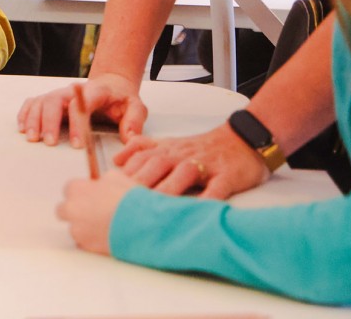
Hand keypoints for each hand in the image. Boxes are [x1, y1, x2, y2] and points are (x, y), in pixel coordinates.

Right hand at [16, 73, 146, 145]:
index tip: (77, 144)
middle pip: (53, 101)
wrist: (111, 85)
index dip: (76, 124)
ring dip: (34, 119)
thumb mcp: (135, 107)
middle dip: (49, 122)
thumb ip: (134, 121)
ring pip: (40, 102)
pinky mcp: (51, 99)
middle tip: (49, 143)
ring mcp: (59, 94)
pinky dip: (25, 114)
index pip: (80, 105)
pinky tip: (23, 127)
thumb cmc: (121, 99)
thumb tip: (130, 138)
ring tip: (32, 138)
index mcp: (94, 92)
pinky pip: (33, 103)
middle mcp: (71, 91)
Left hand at [55, 170, 137, 254]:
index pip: (70, 190)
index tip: (91, 198)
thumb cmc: (129, 199)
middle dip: (76, 212)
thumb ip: (102, 181)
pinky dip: (92, 240)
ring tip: (105, 227)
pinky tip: (107, 236)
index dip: (82, 194)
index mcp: (76, 188)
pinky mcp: (84, 245)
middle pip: (64, 210)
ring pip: (74, 228)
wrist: (141, 224)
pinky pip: (84, 242)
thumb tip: (101, 184)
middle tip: (92, 214)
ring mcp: (76, 228)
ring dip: (85, 227)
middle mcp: (71, 208)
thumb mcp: (116, 178)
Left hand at [115, 123, 270, 197]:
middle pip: (156, 166)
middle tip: (126, 203)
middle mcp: (180, 156)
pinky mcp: (226, 175)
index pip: (139, 159)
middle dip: (140, 183)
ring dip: (169, 190)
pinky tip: (199, 211)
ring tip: (157, 209)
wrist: (241, 140)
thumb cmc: (200, 149)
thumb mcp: (167, 144)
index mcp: (164, 151)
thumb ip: (140, 149)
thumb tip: (115, 162)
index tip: (109, 191)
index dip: (124, 174)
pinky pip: (216, 188)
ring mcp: (204, 165)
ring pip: (184, 175)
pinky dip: (208, 199)